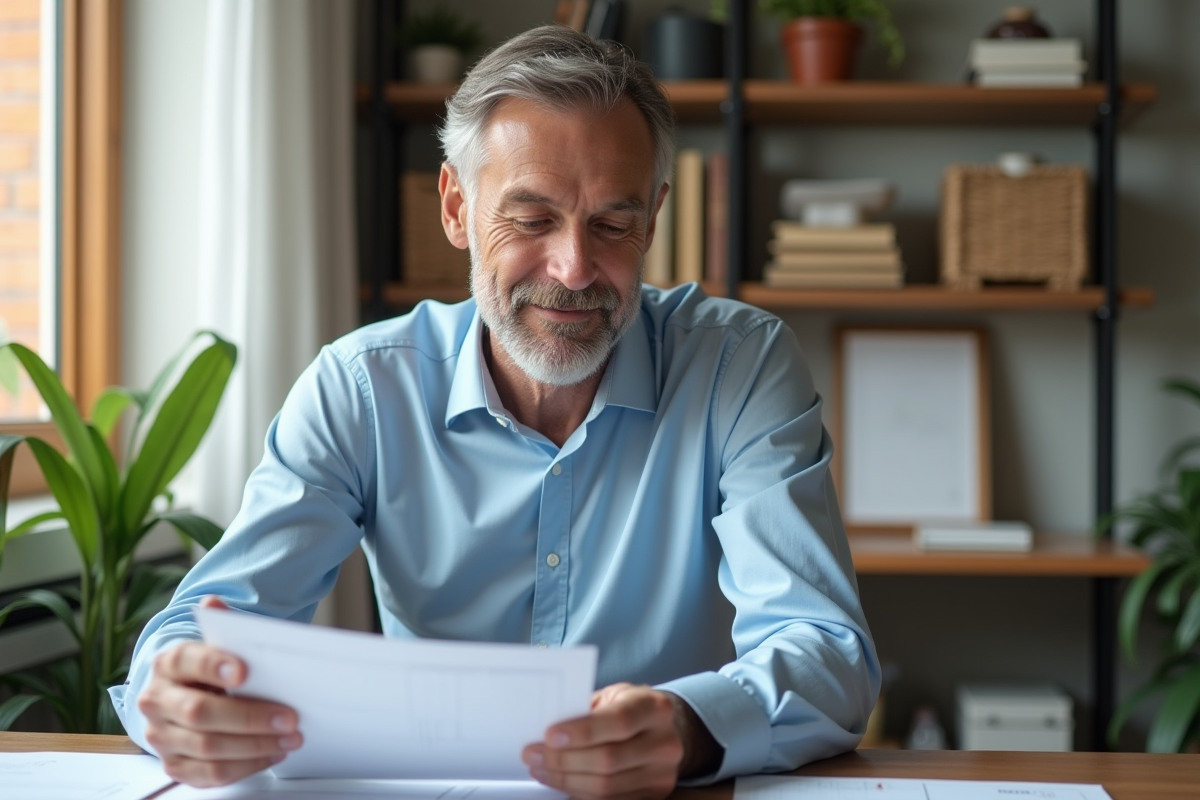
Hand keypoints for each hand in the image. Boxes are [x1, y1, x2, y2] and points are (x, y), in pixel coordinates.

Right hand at [136, 596, 302, 786]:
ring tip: (290, 738)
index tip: (245, 671)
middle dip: (249, 717)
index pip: (187, 660)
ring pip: (207, 747)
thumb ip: (223, 626)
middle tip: (289, 717)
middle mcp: (157, 700)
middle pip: (199, 712)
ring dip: (255, 745)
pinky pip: (210, 774)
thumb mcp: (220, 643)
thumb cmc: (213, 668)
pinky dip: (246, 766)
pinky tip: (272, 753)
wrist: (187, 695)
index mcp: (168, 663)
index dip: (213, 665)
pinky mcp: (174, 764)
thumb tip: (213, 603)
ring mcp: (161, 736)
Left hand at [521, 683, 721, 799]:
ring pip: (606, 786)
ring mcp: (662, 774)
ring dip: (565, 779)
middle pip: (608, 759)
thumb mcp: (614, 697)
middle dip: (563, 759)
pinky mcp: (654, 796)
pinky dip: (579, 793)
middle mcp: (665, 742)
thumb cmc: (630, 709)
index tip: (549, 735)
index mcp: (654, 708)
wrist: (663, 730)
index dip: (582, 731)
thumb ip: (587, 710)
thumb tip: (547, 730)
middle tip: (534, 754)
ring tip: (541, 768)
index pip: (618, 721)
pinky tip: (562, 781)